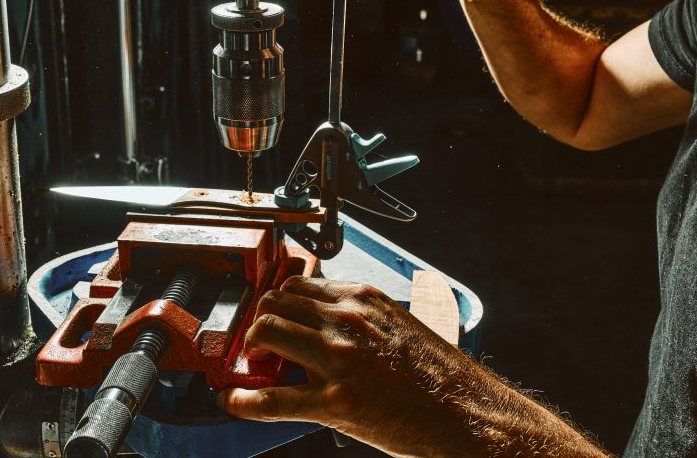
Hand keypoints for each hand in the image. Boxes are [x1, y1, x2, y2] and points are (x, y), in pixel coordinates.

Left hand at [217, 277, 483, 457]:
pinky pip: (273, 398)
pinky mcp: (336, 402)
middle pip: (274, 303)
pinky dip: (244, 401)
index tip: (271, 315)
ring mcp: (339, 360)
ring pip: (265, 333)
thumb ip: (360, 315)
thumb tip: (324, 317)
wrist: (463, 411)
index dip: (278, 302)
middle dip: (259, 321)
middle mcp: (347, 320)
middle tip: (258, 343)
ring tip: (253, 366)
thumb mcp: (397, 323)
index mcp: (363, 299)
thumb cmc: (435, 372)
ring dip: (250, 349)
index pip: (299, 285)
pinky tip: (233, 402)